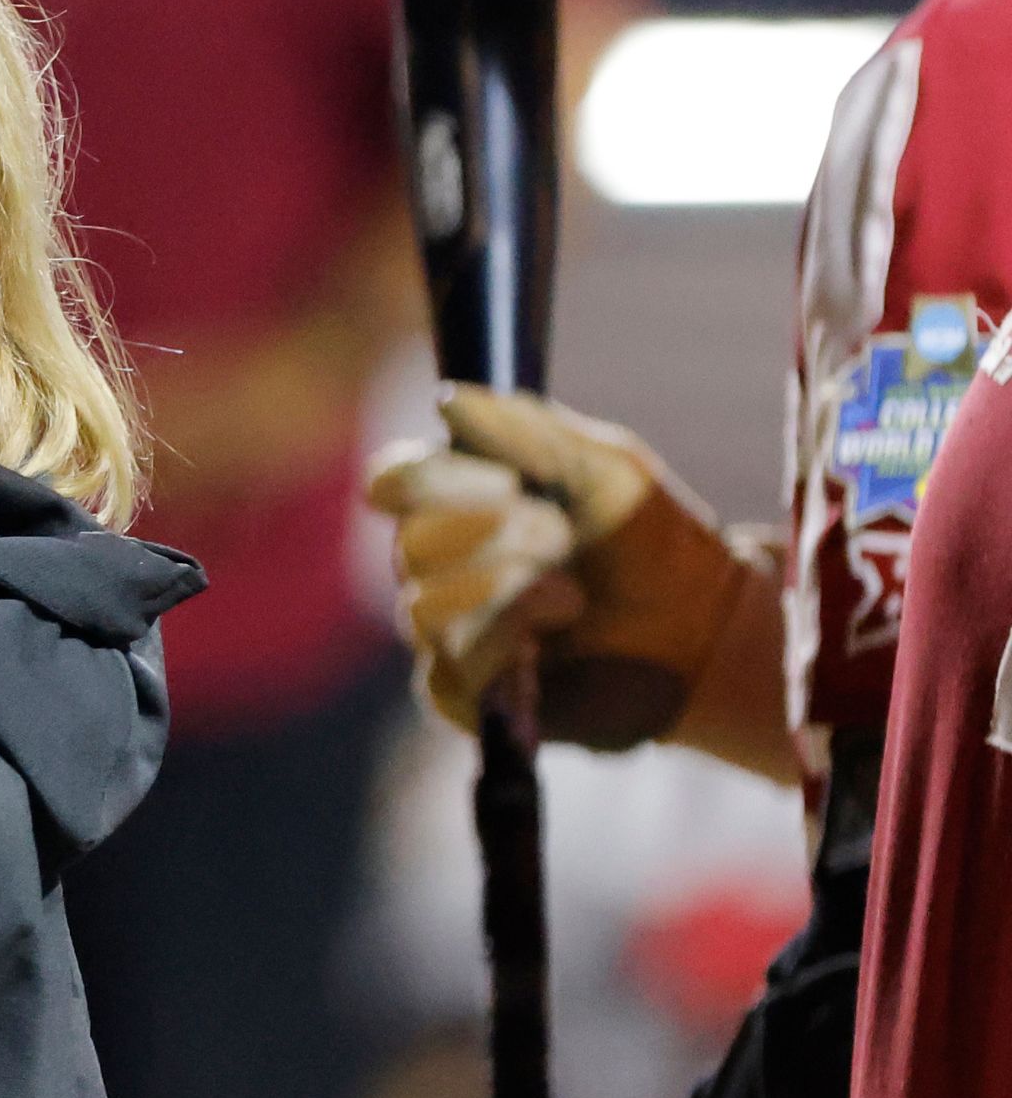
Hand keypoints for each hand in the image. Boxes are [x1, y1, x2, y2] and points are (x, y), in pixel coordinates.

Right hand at [363, 388, 764, 749]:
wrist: (705, 628)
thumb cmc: (654, 542)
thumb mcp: (606, 469)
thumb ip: (529, 431)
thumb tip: (449, 400)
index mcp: (459, 507)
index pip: (392, 485)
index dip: (430, 481)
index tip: (506, 482)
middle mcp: (441, 571)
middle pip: (409, 545)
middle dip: (487, 533)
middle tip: (558, 532)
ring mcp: (449, 635)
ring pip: (423, 608)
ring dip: (499, 590)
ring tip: (572, 593)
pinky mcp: (467, 697)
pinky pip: (446, 672)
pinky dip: (497, 648)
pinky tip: (547, 640)